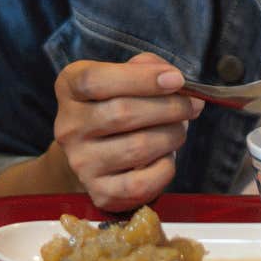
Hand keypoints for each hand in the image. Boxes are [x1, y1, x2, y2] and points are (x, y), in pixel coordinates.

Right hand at [53, 53, 204, 211]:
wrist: (94, 154)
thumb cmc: (115, 106)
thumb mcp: (122, 76)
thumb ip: (145, 67)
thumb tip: (171, 79)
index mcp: (69, 88)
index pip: (95, 80)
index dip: (140, 78)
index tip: (176, 79)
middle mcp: (68, 126)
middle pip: (122, 113)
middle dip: (169, 107)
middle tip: (192, 105)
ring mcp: (81, 163)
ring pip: (138, 147)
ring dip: (172, 136)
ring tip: (179, 129)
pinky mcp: (99, 193)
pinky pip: (143, 182)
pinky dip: (166, 167)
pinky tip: (166, 156)